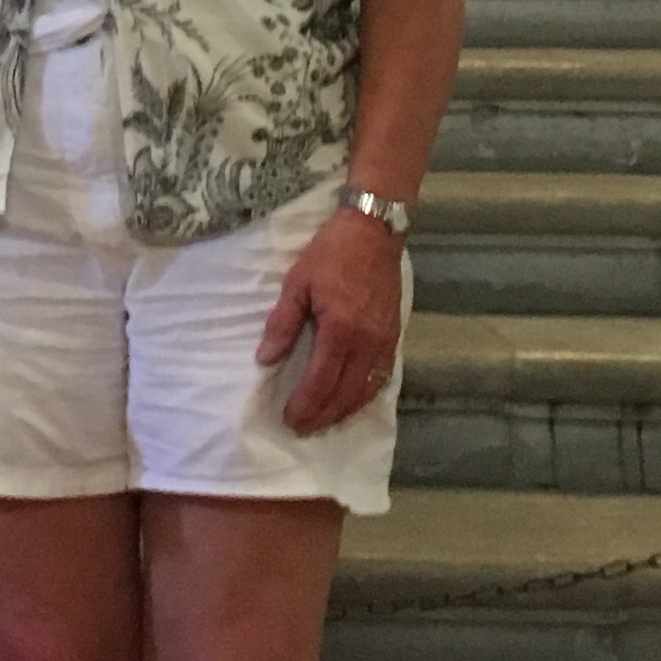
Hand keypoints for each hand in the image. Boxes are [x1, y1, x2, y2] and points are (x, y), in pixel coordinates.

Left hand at [258, 205, 403, 437]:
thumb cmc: (331, 254)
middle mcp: (367, 344)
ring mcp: (385, 343)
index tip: (289, 419)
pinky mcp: (394, 338)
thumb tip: (266, 359)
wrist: (373, 232)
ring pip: (365, 391)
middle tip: (302, 428)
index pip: (321, 382)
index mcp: (340, 331)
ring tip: (323, 422)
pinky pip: (381, 378)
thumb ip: (282, 324)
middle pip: (345, 395)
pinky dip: (364, 395)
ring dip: (344, 411)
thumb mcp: (298, 283)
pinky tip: (350, 400)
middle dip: (323, 416)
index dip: (305, 405)